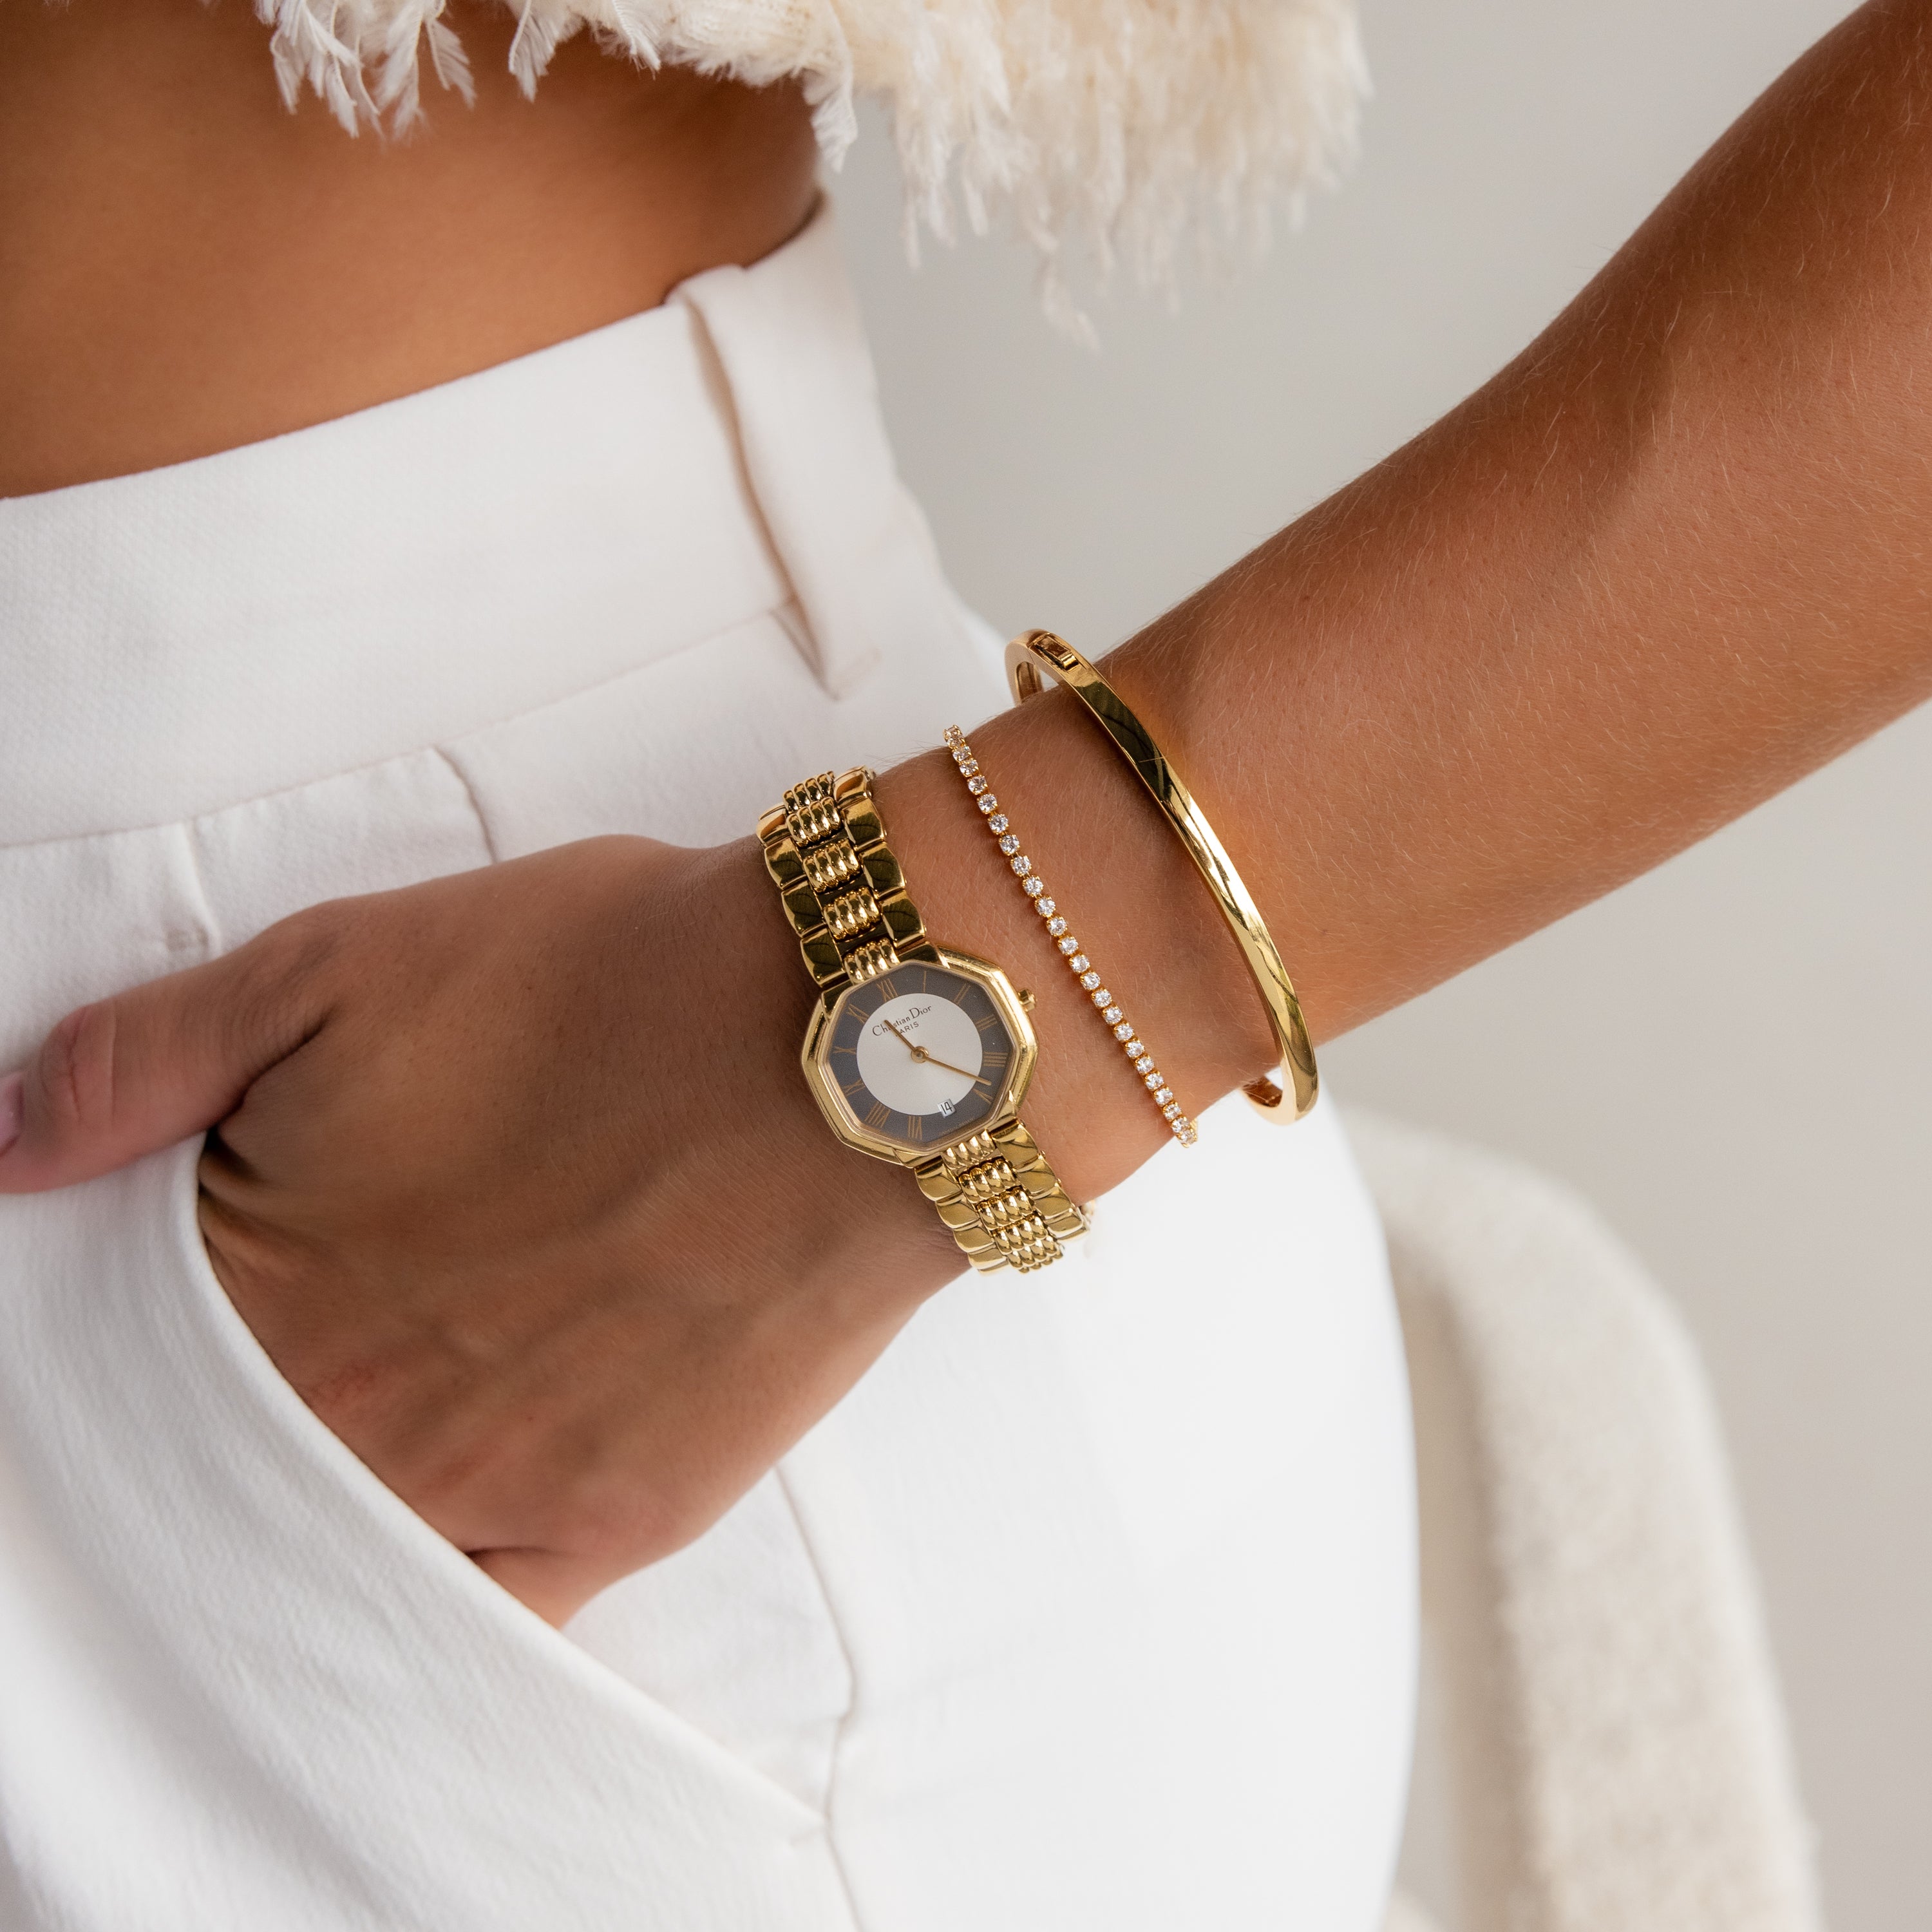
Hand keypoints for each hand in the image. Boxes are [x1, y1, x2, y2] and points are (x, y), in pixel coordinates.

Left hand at [0, 835, 965, 1624]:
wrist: (852, 1042)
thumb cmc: (613, 982)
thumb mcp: (347, 960)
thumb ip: (150, 1057)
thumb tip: (2, 1146)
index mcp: (270, 1286)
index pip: (127, 1365)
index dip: (134, 1331)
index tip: (177, 1297)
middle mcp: (365, 1418)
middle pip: (234, 1463)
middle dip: (240, 1404)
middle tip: (315, 1324)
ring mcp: (494, 1487)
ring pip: (344, 1545)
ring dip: (330, 1493)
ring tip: (382, 1407)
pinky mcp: (619, 1517)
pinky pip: (487, 1611)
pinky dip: (439, 1584)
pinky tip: (442, 1518)